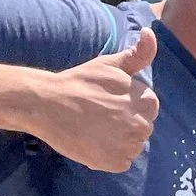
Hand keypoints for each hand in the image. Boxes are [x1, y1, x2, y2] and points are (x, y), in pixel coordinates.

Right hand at [25, 26, 158, 171]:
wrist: (47, 105)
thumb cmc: (80, 82)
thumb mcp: (110, 64)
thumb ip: (138, 53)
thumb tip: (149, 32)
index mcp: (147, 101)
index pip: (148, 108)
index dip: (128, 105)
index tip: (108, 101)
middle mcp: (143, 125)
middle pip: (142, 128)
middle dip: (125, 123)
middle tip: (100, 115)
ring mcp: (129, 146)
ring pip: (133, 146)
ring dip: (119, 141)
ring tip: (95, 128)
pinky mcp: (115, 163)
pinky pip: (121, 162)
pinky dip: (109, 156)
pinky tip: (93, 143)